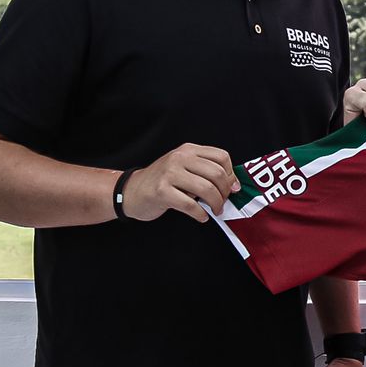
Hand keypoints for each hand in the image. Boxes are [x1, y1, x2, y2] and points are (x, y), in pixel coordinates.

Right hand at [121, 143, 238, 222]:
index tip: (232, 188)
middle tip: (223, 202)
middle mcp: (179, 157)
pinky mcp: (162, 191)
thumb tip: (233, 185)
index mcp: (188, 150)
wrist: (131, 190)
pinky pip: (191, 205)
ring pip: (206, 189)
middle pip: (217, 174)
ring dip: (216, 204)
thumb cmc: (162, 181)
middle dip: (225, 192)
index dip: (231, 175)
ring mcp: (169, 174)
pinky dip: (201, 214)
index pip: (221, 157)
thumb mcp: (184, 168)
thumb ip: (205, 171)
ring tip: (214, 210)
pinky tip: (201, 216)